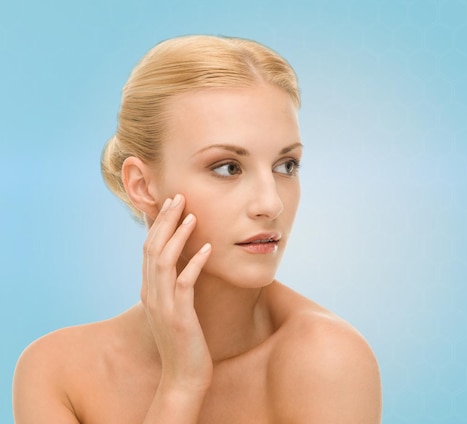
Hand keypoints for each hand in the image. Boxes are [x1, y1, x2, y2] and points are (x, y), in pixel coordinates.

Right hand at [141, 193, 212, 393]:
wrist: (183, 377)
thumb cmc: (184, 342)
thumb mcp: (175, 309)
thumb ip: (175, 287)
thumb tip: (186, 264)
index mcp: (150, 291)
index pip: (149, 249)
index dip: (158, 224)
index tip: (171, 203)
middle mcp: (151, 295)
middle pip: (152, 248)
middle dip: (165, 221)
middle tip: (178, 197)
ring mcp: (163, 306)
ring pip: (164, 262)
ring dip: (177, 236)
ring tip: (192, 216)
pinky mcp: (179, 318)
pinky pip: (185, 284)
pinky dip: (195, 264)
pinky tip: (208, 249)